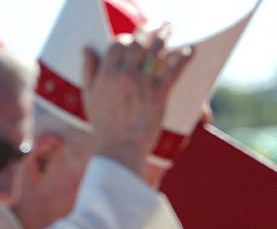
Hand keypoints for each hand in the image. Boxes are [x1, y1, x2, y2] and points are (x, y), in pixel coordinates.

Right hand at [82, 26, 192, 177]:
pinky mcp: (159, 95)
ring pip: (157, 50)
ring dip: (166, 38)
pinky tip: (190, 50)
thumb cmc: (104, 127)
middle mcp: (124, 74)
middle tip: (158, 29)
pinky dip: (184, 57)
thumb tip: (86, 49)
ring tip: (171, 32)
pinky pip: (174, 70)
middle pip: (139, 42)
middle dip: (148, 33)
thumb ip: (89, 71)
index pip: (118, 43)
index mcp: (106, 74)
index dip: (127, 40)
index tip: (134, 44)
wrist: (119, 151)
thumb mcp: (89, 97)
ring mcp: (142, 83)